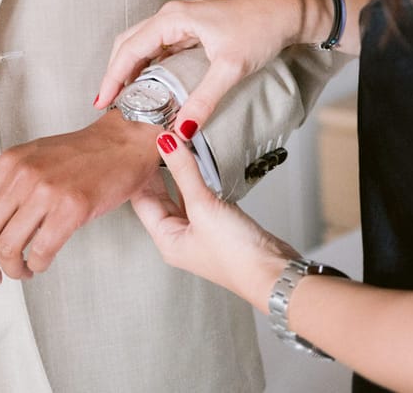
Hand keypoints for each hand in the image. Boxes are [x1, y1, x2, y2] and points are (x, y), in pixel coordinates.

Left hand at [0, 111, 160, 282]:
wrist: (121, 143)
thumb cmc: (80, 156)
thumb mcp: (32, 160)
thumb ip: (5, 188)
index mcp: (8, 163)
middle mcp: (22, 174)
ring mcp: (46, 190)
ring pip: (8, 247)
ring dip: (12, 270)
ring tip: (22, 271)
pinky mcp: (71, 208)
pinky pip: (40, 251)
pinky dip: (37, 265)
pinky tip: (41, 263)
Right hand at [95, 0, 304, 135]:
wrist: (286, 13)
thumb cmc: (260, 29)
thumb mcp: (231, 68)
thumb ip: (203, 100)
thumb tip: (180, 131)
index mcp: (173, 18)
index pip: (130, 48)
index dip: (113, 76)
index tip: (102, 101)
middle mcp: (171, 16)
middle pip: (129, 43)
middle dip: (115, 72)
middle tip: (107, 104)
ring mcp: (181, 21)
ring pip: (143, 45)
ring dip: (131, 69)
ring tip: (124, 98)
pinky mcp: (192, 29)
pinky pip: (159, 47)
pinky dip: (148, 66)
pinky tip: (150, 86)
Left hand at [131, 133, 297, 309]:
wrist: (274, 273)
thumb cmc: (237, 256)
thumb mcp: (203, 207)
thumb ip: (184, 172)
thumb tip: (166, 142)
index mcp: (166, 238)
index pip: (141, 199)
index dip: (139, 171)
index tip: (141, 143)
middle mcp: (179, 235)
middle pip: (159, 195)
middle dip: (156, 168)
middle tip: (156, 139)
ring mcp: (199, 229)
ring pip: (180, 194)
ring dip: (178, 172)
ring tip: (174, 144)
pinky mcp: (218, 223)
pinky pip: (200, 196)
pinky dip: (198, 179)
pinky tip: (198, 164)